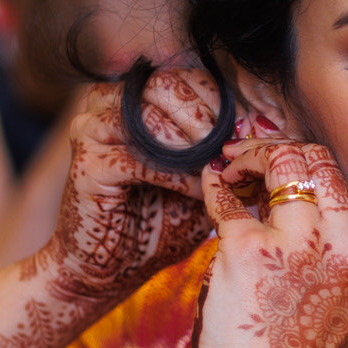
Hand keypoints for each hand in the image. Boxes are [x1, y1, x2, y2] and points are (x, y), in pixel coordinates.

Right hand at [0, 70, 218, 347]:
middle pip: (166, 85)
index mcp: (132, 101)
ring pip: (151, 115)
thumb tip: (261, 125)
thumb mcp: (199, 182)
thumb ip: (222, 152)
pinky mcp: (85, 166)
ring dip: (192, 145)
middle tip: (228, 153)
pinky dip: (175, 174)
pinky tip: (195, 193)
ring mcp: (91, 132)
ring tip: (215, 174)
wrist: (107, 269)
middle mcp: (106, 106)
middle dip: (207, 118)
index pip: (183, 77)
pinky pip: (140, 158)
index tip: (243, 137)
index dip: (219, 103)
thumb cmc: (155, 223)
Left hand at [195, 138, 347, 347]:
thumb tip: (287, 193)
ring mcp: (298, 243)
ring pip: (282, 162)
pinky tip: (214, 185)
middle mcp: (344, 242)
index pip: (342, 186)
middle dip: (281, 151)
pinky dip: (217, 185)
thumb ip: (330, 245)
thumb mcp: (341, 292)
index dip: (307, 170)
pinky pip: (229, 197)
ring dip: (250, 159)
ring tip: (233, 171)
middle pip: (318, 161)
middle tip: (252, 161)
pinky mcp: (249, 249)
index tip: (282, 175)